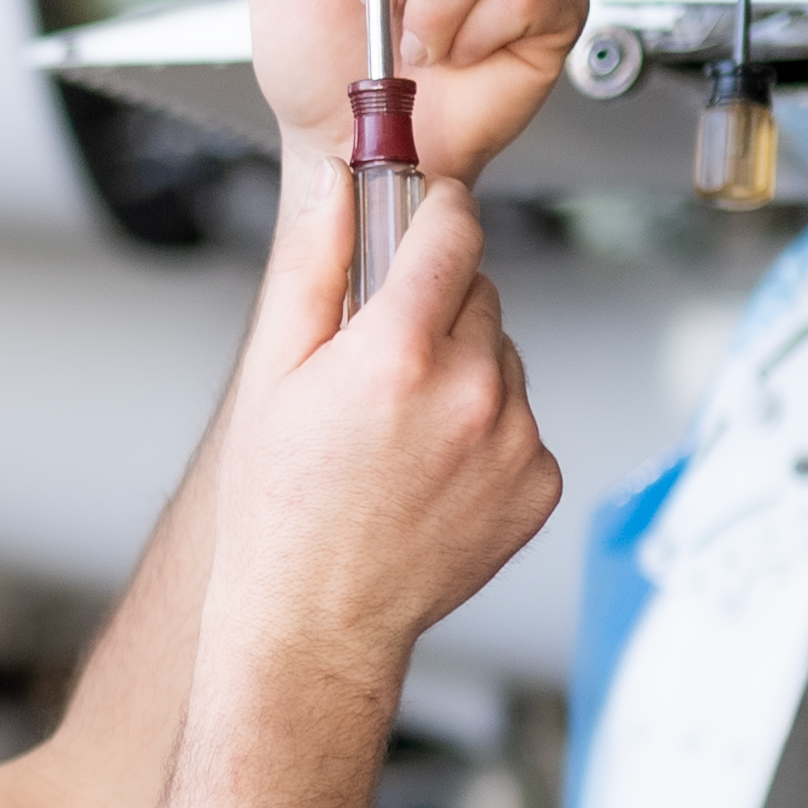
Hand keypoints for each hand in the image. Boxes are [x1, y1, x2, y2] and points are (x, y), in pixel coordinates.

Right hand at [204, 175, 562, 674]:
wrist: (315, 623)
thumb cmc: (278, 509)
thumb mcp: (270, 374)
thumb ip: (311, 265)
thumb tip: (334, 184)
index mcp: (398, 354)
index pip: (454, 230)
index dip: (433, 219)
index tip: (421, 225)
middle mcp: (469, 394)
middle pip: (480, 292)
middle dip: (437, 309)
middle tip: (381, 367)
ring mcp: (512, 443)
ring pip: (503, 357)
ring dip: (464, 372)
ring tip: (402, 431)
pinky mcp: (538, 484)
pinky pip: (521, 420)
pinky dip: (486, 432)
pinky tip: (432, 469)